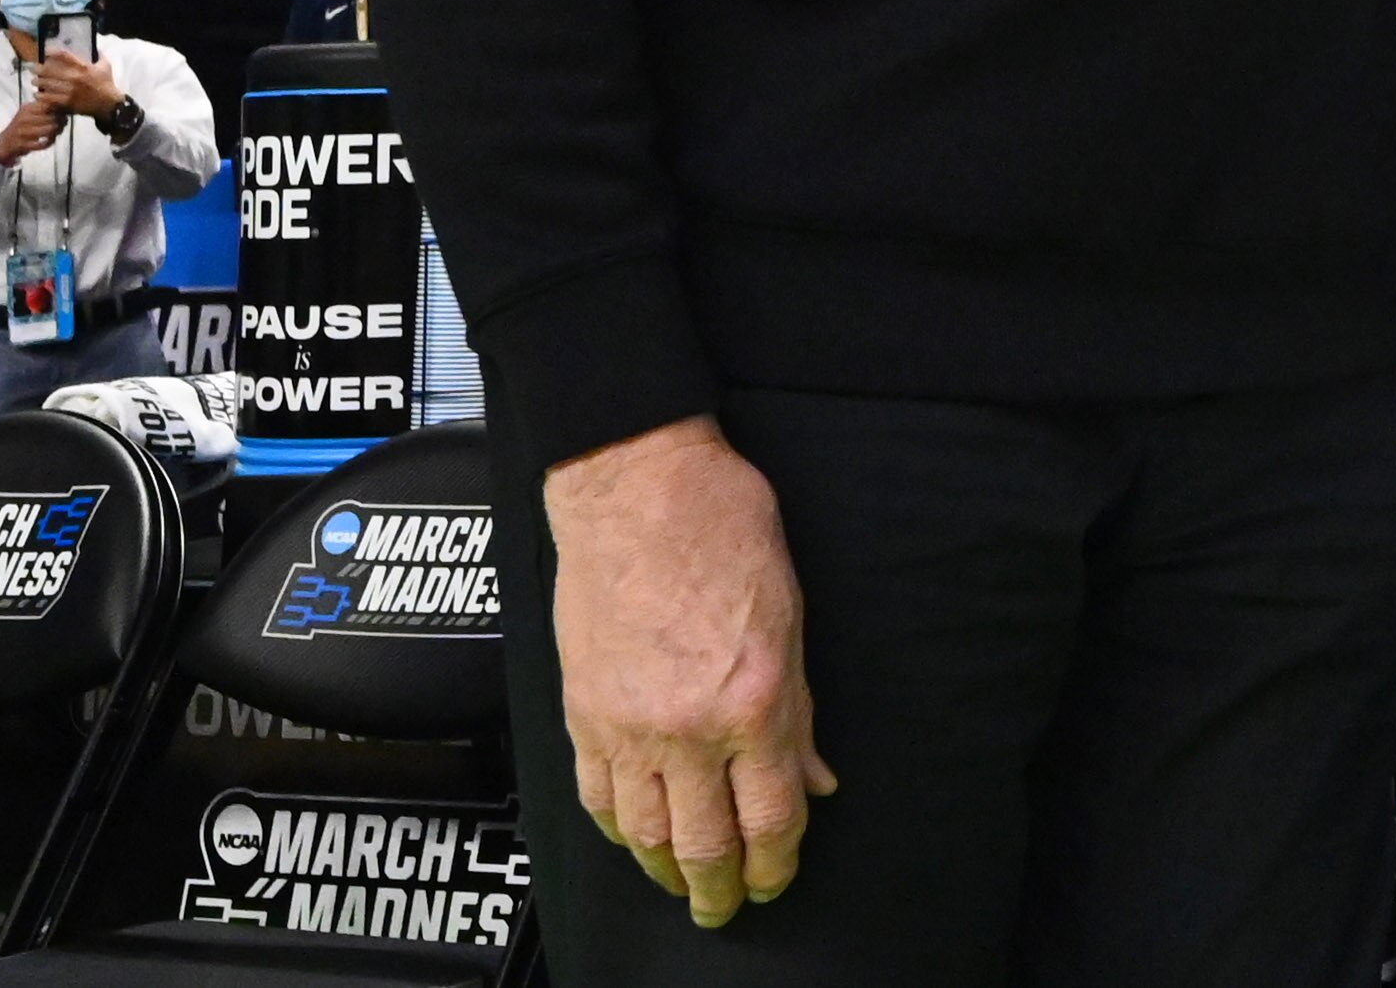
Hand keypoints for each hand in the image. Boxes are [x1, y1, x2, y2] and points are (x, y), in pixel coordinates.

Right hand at [0, 101, 62, 166]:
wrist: (5, 143)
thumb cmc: (22, 127)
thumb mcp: (29, 114)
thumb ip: (44, 108)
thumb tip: (63, 106)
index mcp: (26, 108)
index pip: (48, 105)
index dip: (59, 109)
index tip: (63, 114)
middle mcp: (24, 118)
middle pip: (51, 117)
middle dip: (60, 121)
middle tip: (63, 124)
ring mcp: (22, 131)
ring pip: (48, 129)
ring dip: (56, 132)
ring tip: (58, 132)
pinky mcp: (22, 144)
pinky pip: (42, 143)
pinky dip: (49, 143)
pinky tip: (49, 141)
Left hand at [29, 50, 124, 119]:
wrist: (109, 104)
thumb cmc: (107, 83)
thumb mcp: (105, 66)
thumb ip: (99, 55)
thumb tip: (94, 47)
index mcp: (83, 66)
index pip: (63, 55)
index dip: (52, 52)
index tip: (45, 52)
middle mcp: (75, 77)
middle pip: (51, 70)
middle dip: (39, 69)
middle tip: (33, 68)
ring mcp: (70, 90)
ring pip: (49, 84)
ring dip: (39, 82)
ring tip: (34, 81)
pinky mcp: (68, 102)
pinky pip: (51, 98)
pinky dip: (42, 96)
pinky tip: (37, 94)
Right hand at [547, 420, 836, 925]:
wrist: (635, 486)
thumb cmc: (721, 529)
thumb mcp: (790, 617)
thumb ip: (799, 710)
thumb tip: (813, 777)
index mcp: (752, 702)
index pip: (769, 818)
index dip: (776, 865)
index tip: (776, 881)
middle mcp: (687, 727)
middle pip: (703, 845)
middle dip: (720, 891)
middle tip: (726, 909)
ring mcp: (627, 724)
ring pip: (643, 835)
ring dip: (665, 872)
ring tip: (682, 885)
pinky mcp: (582, 711)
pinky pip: (596, 796)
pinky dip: (616, 831)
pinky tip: (632, 839)